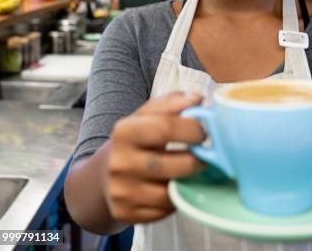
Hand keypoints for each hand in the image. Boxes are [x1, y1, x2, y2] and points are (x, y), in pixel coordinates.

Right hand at [105, 91, 205, 223]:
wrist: (104, 173)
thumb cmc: (137, 139)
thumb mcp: (147, 115)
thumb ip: (172, 103)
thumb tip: (196, 99)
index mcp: (124, 131)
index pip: (166, 128)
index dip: (193, 129)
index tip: (205, 132)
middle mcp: (119, 163)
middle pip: (173, 165)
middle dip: (198, 160)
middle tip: (207, 155)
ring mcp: (120, 191)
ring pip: (170, 192)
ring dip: (188, 182)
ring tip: (193, 171)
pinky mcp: (125, 213)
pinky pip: (163, 211)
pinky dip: (176, 200)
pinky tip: (176, 187)